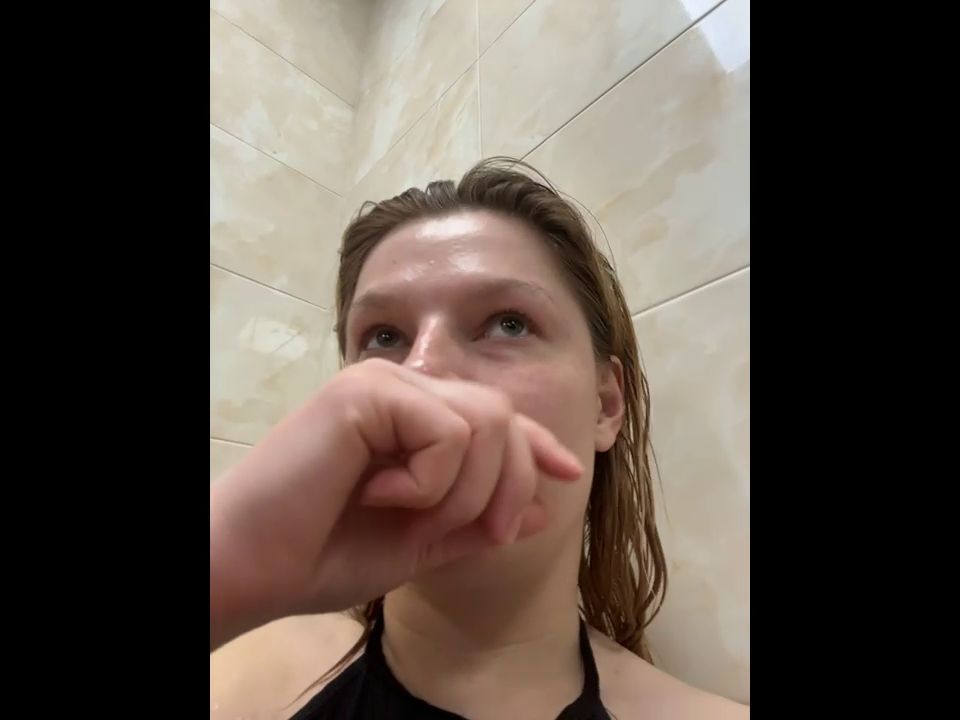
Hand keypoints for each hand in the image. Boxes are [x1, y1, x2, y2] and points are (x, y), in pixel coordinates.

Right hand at [210, 358, 581, 647]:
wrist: (252, 565)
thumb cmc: (321, 555)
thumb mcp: (419, 544)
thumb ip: (478, 524)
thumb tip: (545, 508)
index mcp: (412, 420)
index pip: (494, 416)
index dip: (535, 443)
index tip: (569, 473)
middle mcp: (402, 389)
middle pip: (502, 417)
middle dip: (509, 486)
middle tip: (482, 534)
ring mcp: (385, 383)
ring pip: (486, 422)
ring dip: (467, 491)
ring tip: (411, 515)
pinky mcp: (370, 389)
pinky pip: (448, 433)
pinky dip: (430, 481)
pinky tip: (379, 493)